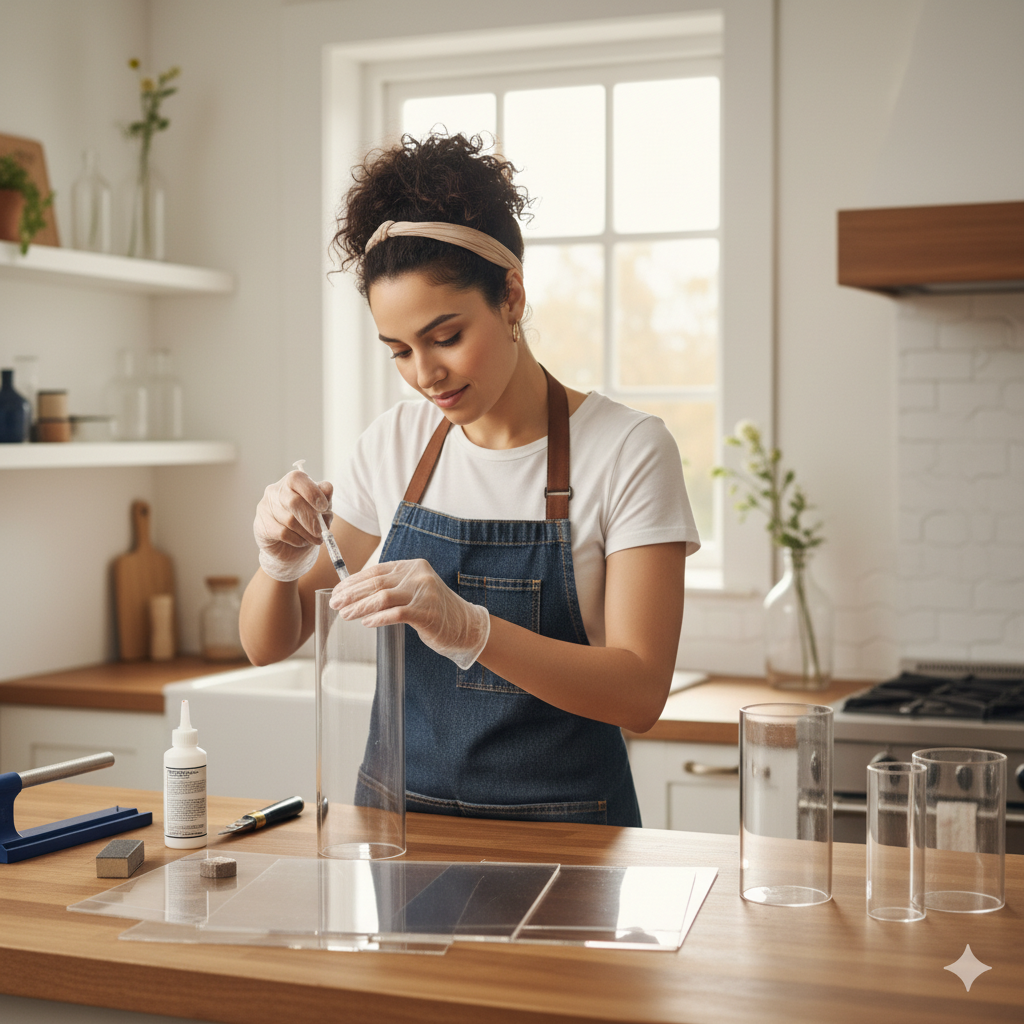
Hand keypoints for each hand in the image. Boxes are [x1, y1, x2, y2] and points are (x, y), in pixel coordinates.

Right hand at [254, 467, 333, 581]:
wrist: (291, 546)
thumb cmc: (308, 522)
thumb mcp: (322, 510)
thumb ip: (325, 498)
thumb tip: (327, 488)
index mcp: (292, 482)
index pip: (297, 479)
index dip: (312, 492)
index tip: (324, 507)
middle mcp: (275, 491)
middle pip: (294, 502)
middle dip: (311, 519)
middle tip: (320, 531)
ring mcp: (265, 508)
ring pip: (289, 520)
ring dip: (307, 533)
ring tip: (314, 538)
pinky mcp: (261, 526)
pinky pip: (283, 533)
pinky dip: (297, 540)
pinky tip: (301, 541)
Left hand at [330, 558, 489, 669]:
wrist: (465, 626)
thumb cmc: (434, 610)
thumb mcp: (415, 590)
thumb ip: (393, 586)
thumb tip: (356, 591)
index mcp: (413, 566)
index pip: (376, 570)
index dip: (354, 581)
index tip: (338, 591)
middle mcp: (418, 575)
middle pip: (376, 582)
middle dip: (352, 594)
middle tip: (335, 603)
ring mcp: (424, 593)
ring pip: (382, 597)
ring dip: (360, 607)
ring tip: (345, 614)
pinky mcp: (426, 612)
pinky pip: (395, 614)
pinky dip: (378, 618)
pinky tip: (366, 623)